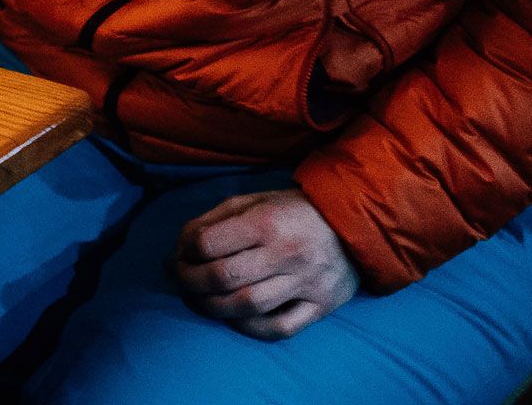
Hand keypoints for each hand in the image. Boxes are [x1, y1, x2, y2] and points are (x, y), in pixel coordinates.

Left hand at [175, 188, 359, 339]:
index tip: (179, 255)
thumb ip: (213, 221)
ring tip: (199, 300)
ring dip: (213, 308)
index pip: (208, 243)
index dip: (184, 252)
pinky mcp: (322, 306)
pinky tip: (236, 318)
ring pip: (248, 306)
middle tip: (179, 281)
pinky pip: (280, 328)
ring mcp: (306, 282)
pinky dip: (251, 328)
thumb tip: (179, 249)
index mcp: (265, 221)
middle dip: (189, 282)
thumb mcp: (250, 202)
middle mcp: (286, 253)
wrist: (352, 225)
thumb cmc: (291, 212)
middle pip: (223, 277)